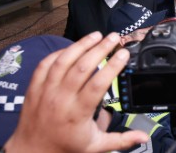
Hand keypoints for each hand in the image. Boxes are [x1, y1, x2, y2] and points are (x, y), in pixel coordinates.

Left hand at [4, 32, 148, 152]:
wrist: (31, 152)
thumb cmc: (64, 148)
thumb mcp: (96, 146)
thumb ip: (122, 140)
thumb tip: (144, 137)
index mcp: (78, 113)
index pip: (98, 84)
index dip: (112, 66)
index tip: (123, 54)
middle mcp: (61, 99)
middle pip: (82, 66)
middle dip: (100, 48)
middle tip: (114, 38)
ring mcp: (46, 91)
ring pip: (64, 61)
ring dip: (81, 45)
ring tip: (96, 35)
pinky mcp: (35, 87)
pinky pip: (46, 64)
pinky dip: (60, 53)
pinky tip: (73, 47)